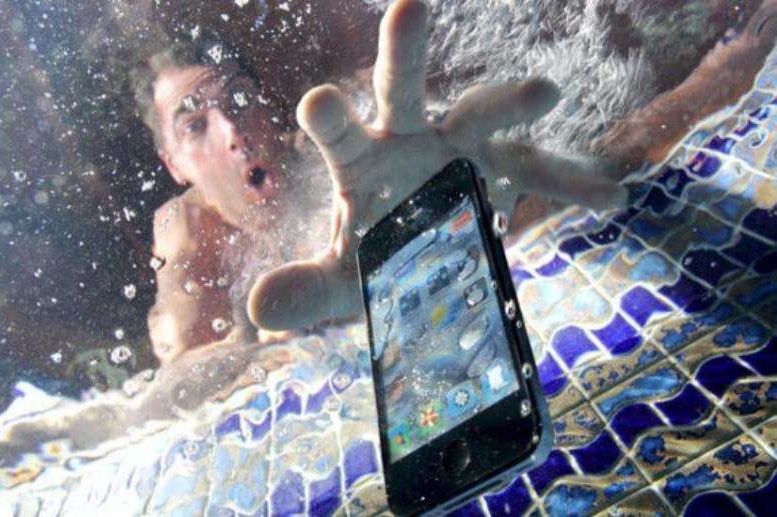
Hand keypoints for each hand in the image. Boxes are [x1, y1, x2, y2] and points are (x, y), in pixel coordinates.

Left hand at [247, 0, 625, 330]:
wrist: (425, 248)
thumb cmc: (376, 253)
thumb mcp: (345, 280)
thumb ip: (308, 291)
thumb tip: (256, 311)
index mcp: (364, 161)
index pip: (341, 136)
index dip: (331, 121)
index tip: (316, 102)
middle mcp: (410, 138)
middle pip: (401, 90)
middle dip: (403, 52)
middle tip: (409, 6)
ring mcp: (461, 147)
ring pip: (482, 114)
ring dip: (508, 102)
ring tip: (543, 93)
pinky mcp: (503, 167)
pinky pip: (542, 175)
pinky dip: (573, 188)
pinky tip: (611, 199)